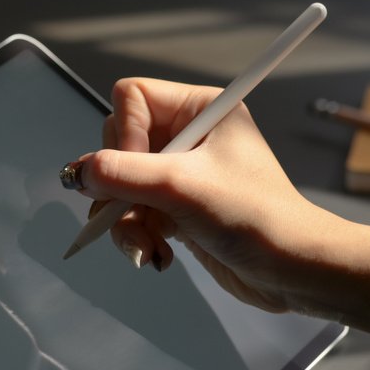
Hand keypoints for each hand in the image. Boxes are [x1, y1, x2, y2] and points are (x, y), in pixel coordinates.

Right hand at [70, 78, 369, 336]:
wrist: (292, 271)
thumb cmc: (256, 218)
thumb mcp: (181, 188)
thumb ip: (122, 174)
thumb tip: (77, 172)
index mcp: (201, 108)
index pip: (132, 99)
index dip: (124, 135)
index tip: (141, 172)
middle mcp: (190, 135)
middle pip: (119, 145)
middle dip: (120, 189)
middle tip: (136, 215)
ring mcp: (183, 173)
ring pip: (121, 185)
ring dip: (125, 221)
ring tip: (146, 248)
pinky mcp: (178, 208)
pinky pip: (134, 212)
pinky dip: (138, 235)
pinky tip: (157, 256)